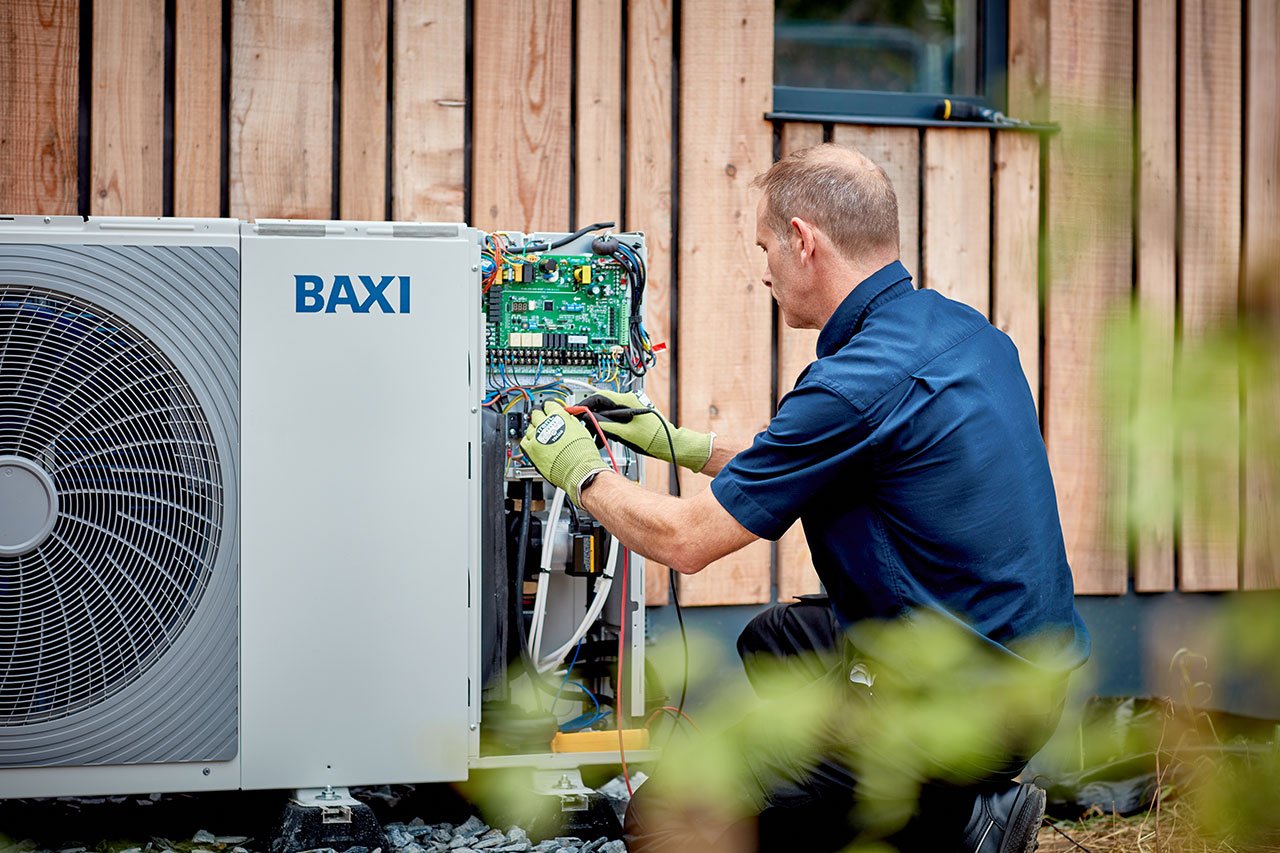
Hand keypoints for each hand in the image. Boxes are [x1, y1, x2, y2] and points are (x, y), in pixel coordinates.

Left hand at [519, 401, 609, 505]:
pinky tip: (534, 443)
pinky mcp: (531, 450)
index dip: (550, 406)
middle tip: (543, 420)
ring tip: (540, 434)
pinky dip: (528, 441)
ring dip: (534, 429)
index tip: (550, 408)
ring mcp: (536, 437)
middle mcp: (545, 424)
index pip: (549, 404)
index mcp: (558, 415)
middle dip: (540, 415)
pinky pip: (524, 441)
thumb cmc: (583, 453)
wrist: (578, 470)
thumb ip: (570, 420)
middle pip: (536, 413)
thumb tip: (566, 418)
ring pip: (529, 427)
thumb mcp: (581, 429)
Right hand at [579, 389, 713, 472]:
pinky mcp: (632, 415)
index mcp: (628, 401)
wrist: (668, 444)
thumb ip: (607, 425)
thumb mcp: (626, 434)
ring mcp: (631, 407)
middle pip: (603, 403)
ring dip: (598, 420)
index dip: (585, 404)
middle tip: (580, 423)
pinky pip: (614, 416)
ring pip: (607, 410)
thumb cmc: (653, 438)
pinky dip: (606, 424)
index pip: (600, 396)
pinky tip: (602, 434)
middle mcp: (629, 401)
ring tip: (591, 432)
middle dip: (590, 413)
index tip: (575, 410)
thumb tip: (591, 420)